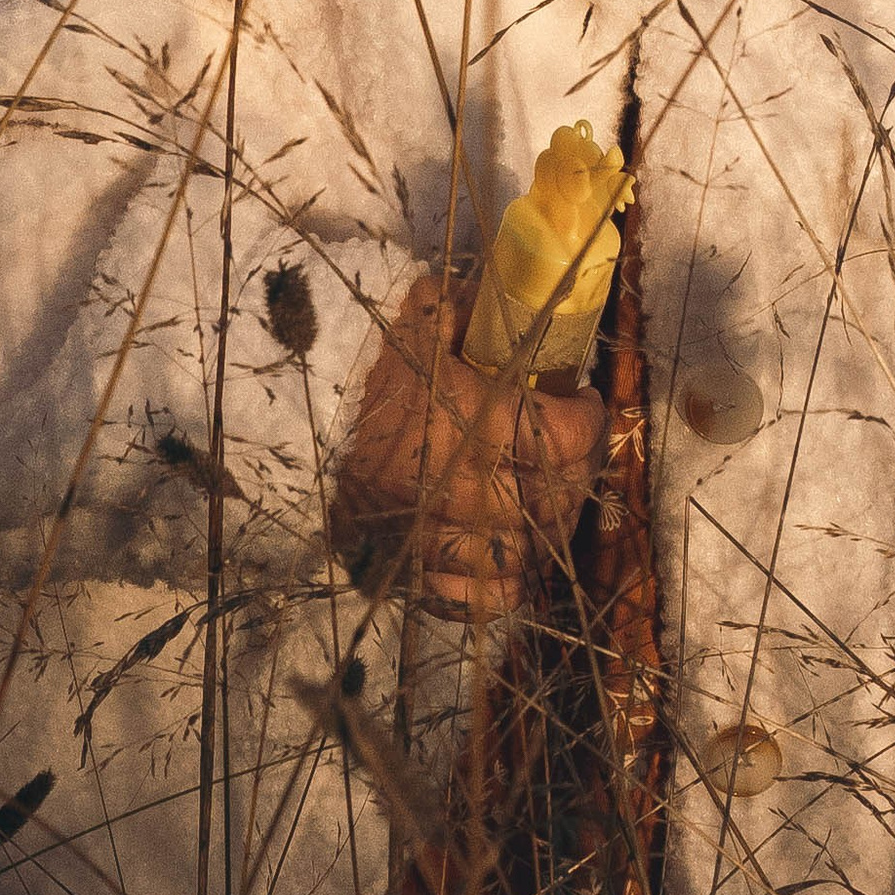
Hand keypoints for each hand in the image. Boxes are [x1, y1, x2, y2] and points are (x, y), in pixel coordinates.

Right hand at [330, 269, 603, 617]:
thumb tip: (524, 296)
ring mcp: (438, 538)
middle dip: (577, 473)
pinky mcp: (414, 570)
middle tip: (572, 450)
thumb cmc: (373, 368)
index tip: (586, 402)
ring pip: (525, 554)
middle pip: (556, 501)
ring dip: (544, 528)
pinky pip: (480, 597)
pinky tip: (506, 548)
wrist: (302, 425)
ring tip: (543, 496)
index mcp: (476, 422)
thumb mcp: (423, 319)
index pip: (569, 438)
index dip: (591, 420)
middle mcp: (463, 489)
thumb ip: (474, 308)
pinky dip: (502, 581)